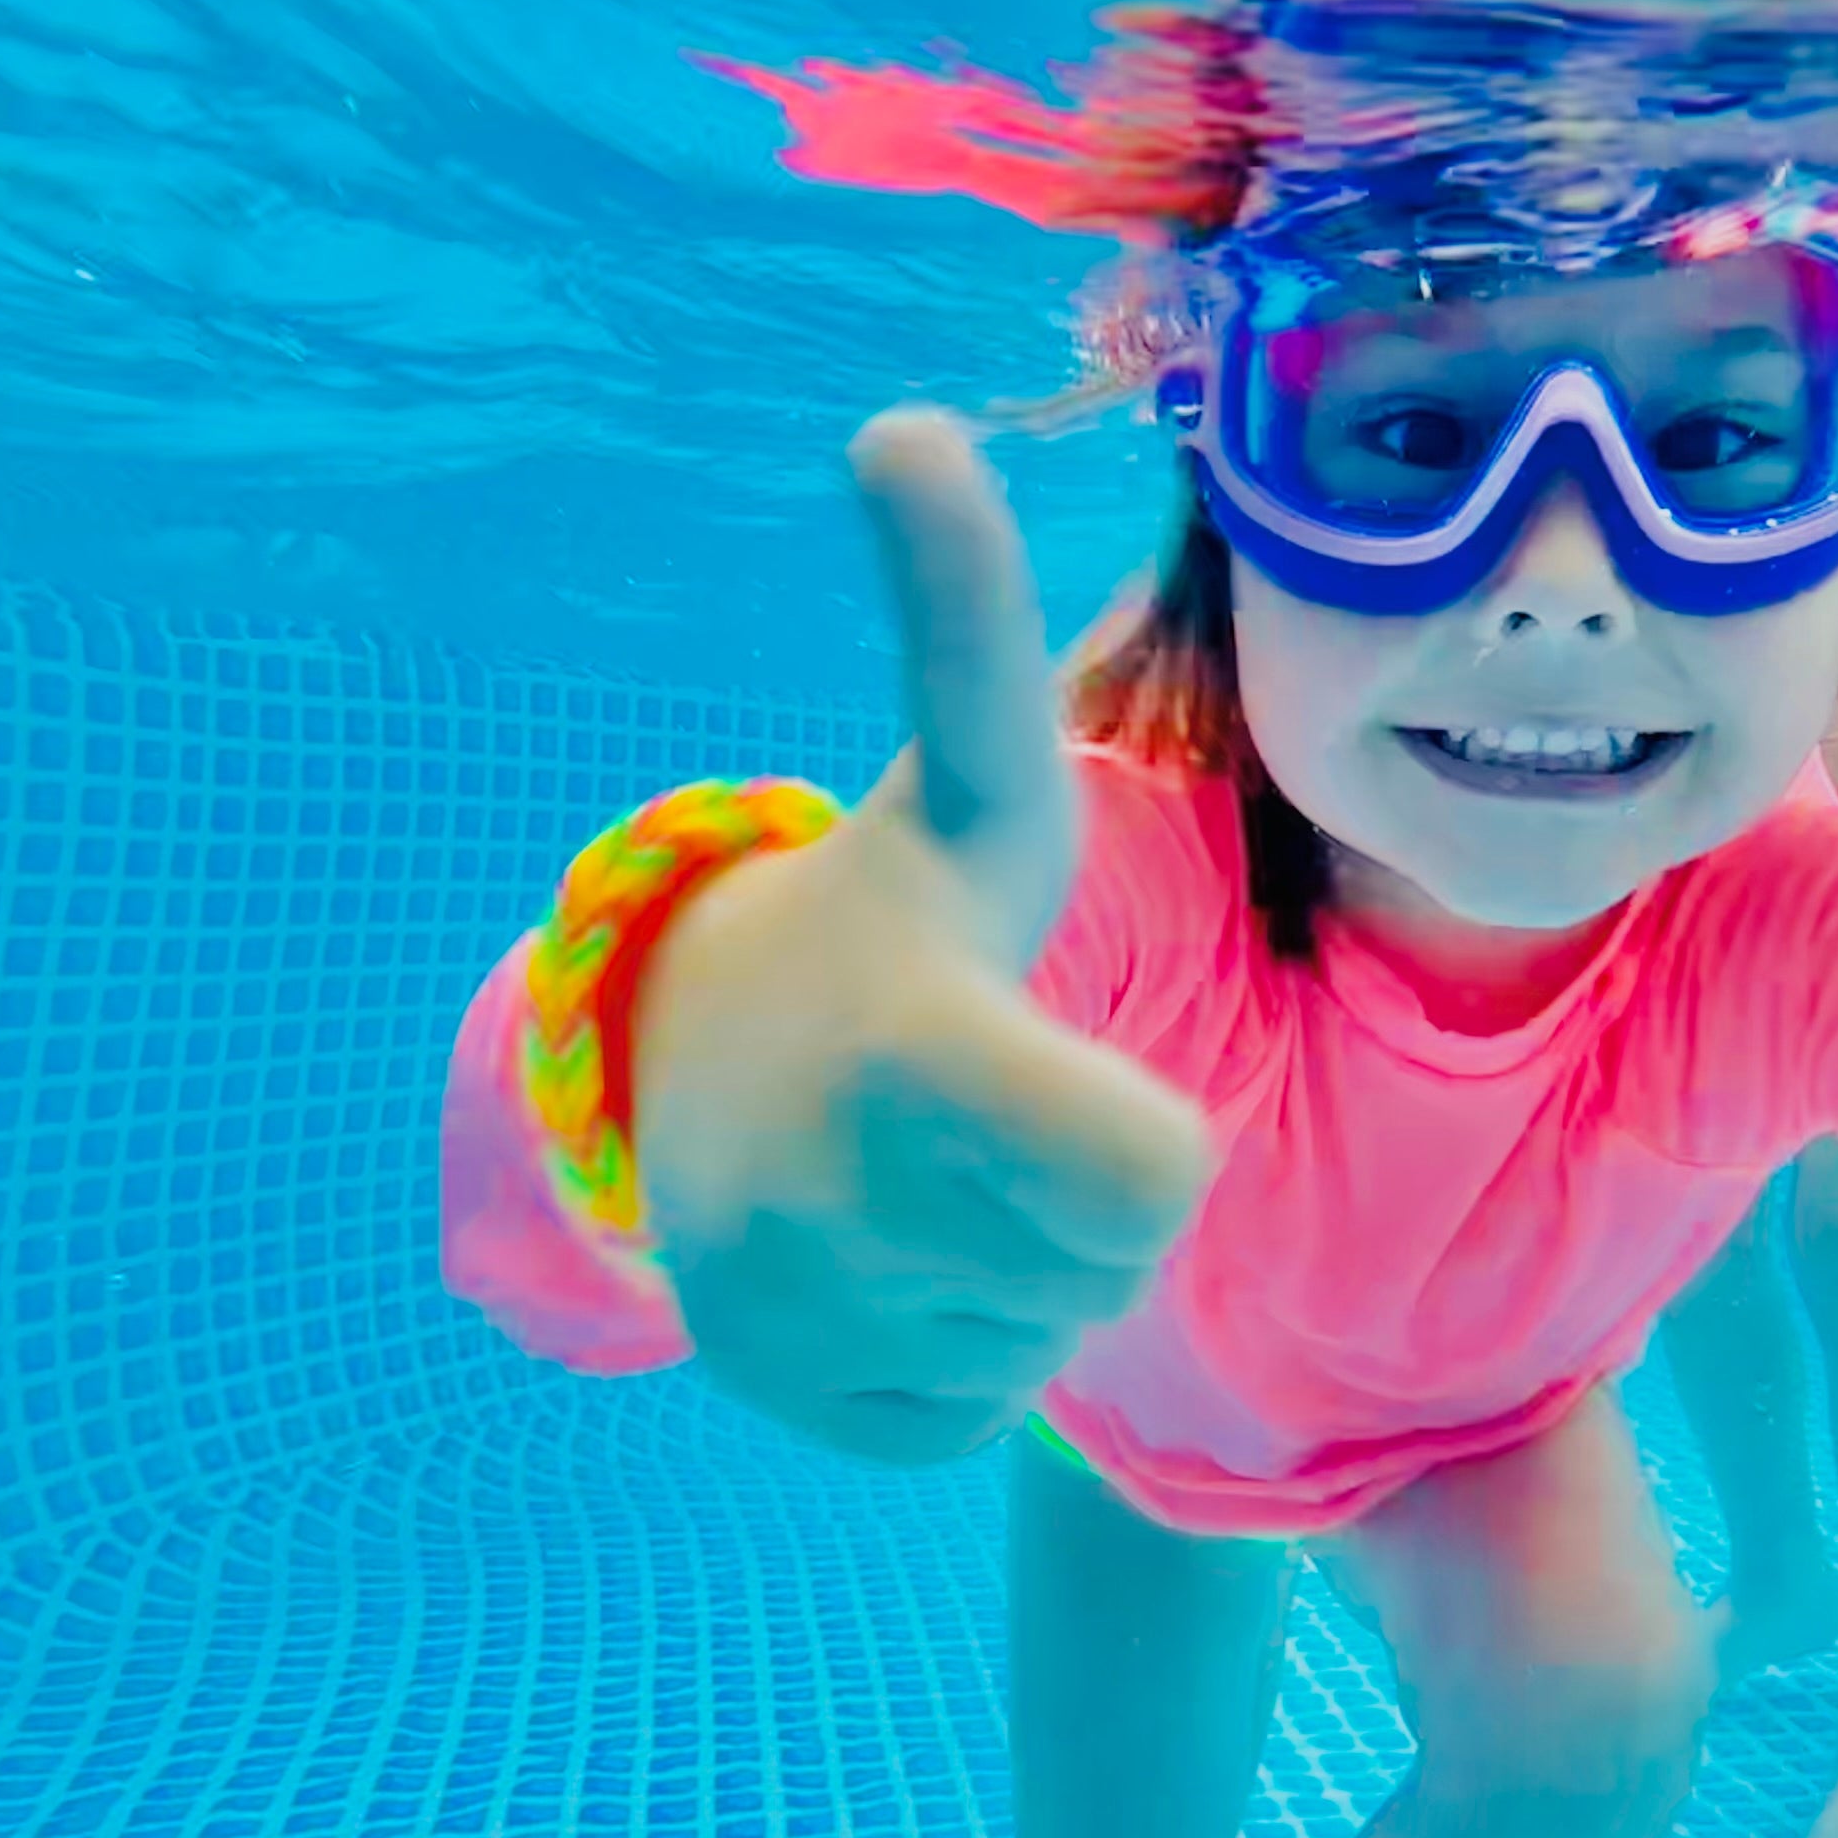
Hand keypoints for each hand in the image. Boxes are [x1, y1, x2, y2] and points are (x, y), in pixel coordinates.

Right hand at [627, 411, 1210, 1462]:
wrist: (681, 1056)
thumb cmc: (896, 914)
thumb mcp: (968, 781)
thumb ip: (962, 626)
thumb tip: (903, 423)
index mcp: (910, 1061)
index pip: (1156, 1185)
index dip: (1149, 1137)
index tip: (1066, 1067)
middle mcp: (826, 1210)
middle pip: (1108, 1275)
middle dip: (1087, 1206)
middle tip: (1003, 1115)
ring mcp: (788, 1321)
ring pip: (1040, 1350)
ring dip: (1027, 1277)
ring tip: (938, 1174)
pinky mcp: (784, 1405)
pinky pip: (967, 1414)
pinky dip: (958, 1353)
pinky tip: (893, 1253)